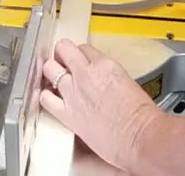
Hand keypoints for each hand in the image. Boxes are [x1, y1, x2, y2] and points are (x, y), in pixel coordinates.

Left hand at [40, 39, 163, 171]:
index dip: (80, 54)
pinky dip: (45, 96)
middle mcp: (86, 74)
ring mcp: (74, 92)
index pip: (83, 48)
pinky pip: (45, 98)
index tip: (79, 60)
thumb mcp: (126, 82)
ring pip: (49, 68)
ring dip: (51, 72)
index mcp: (104, 65)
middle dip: (61, 53)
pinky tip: (51, 98)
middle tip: (62, 61)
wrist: (139, 136)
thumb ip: (107, 75)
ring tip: (54, 78)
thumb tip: (99, 78)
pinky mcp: (67, 114)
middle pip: (63, 48)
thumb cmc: (140, 115)